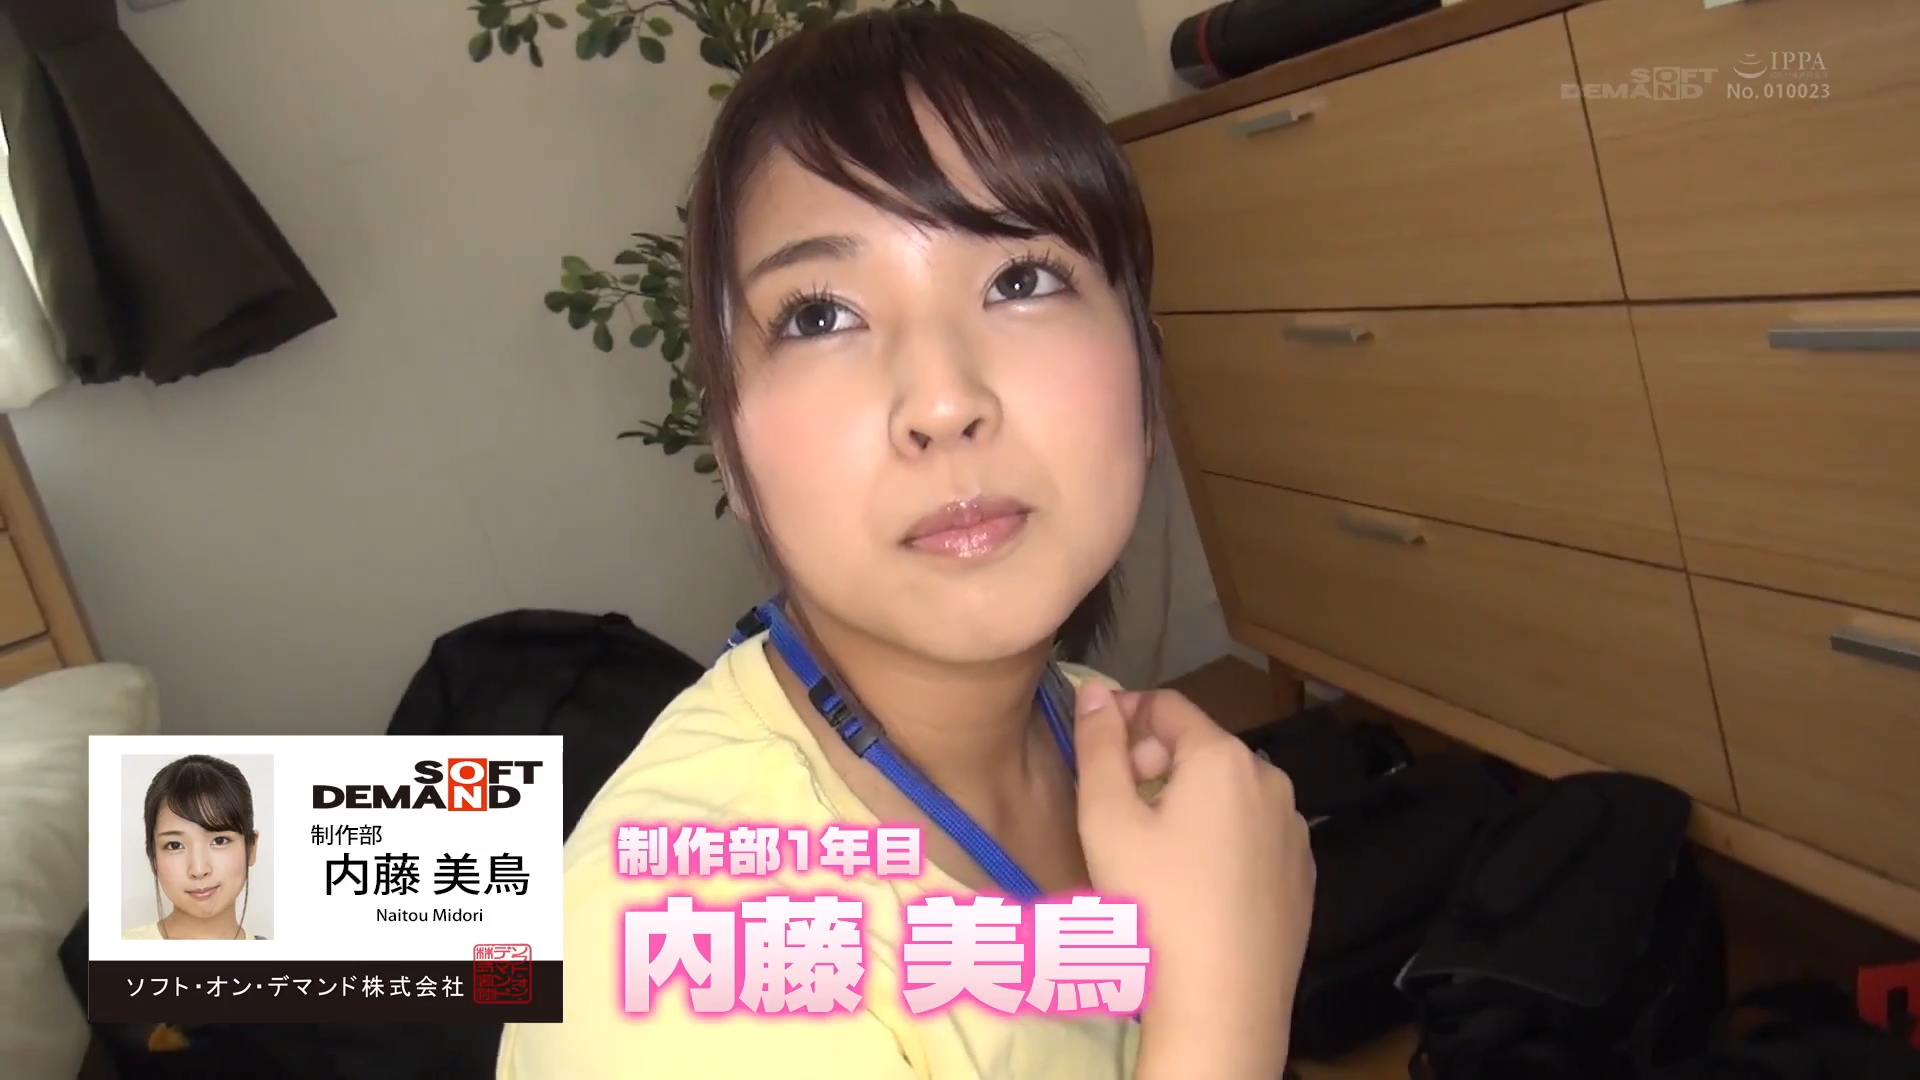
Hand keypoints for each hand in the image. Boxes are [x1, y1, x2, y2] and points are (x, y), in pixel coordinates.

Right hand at [1074, 682, 1313, 1078]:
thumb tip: (1096, 689)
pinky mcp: (1302, 876)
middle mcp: (1270, 781)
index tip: (1093, 748)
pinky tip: (1194, 887)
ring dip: (1186, 804)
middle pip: (1200, 749)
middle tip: (1115, 811)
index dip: (1123, 716)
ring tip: (1151, 855)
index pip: (1167, 706)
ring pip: (1228, 794)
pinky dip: (1220, 841)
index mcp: (1222, 758)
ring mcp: (1293, 831)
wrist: (1223, 1005)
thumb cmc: (1154, 904)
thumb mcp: (1106, 819)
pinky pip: (1253, 836)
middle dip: (1152, 764)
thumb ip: (1098, 745)